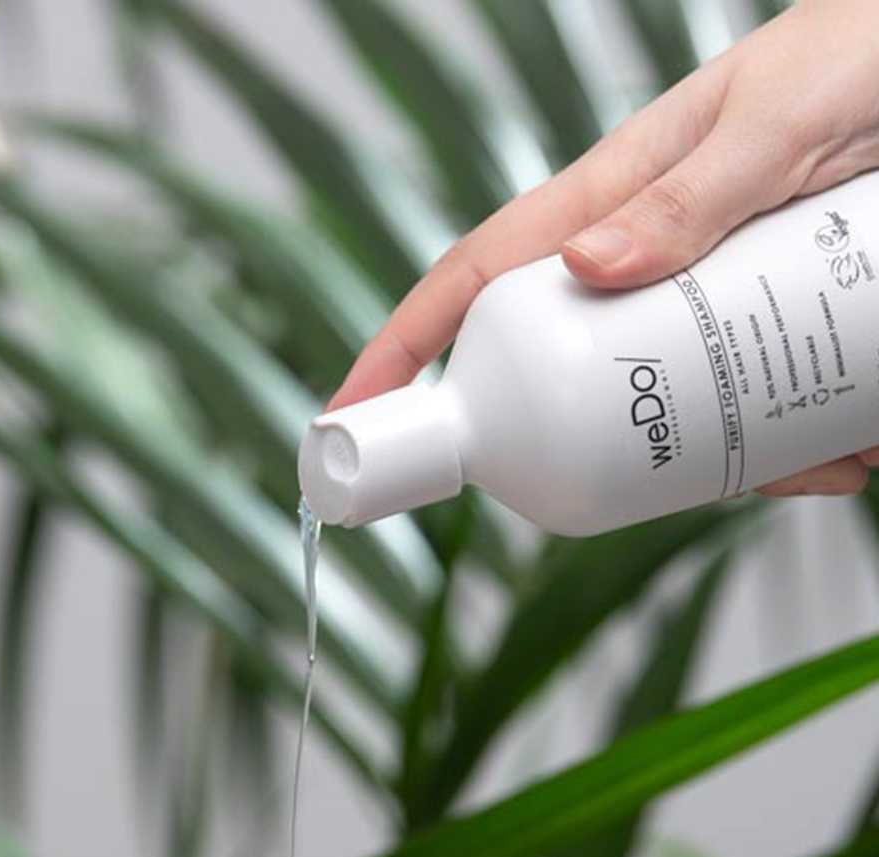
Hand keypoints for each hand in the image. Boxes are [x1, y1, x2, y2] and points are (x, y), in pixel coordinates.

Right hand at [332, 0, 878, 497]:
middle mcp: (638, 261)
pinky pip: (742, 414)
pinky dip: (789, 453)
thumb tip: (587, 269)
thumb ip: (690, 193)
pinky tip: (848, 454)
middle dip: (589, 447)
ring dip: (726, 464)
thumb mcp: (776, 122)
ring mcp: (693, 302)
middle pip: (561, 376)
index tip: (350, 419)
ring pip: (662, 413)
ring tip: (825, 459)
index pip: (475, 280)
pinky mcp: (753, 328)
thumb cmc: (861, 52)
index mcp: (609, 198)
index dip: (402, 350)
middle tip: (652, 482)